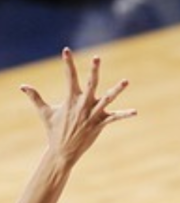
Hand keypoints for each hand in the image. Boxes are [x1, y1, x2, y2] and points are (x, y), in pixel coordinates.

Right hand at [21, 47, 135, 168]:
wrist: (63, 151)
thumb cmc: (54, 131)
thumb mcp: (44, 113)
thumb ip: (35, 98)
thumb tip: (22, 86)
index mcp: (70, 100)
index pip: (69, 77)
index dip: (68, 64)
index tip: (66, 50)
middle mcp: (82, 105)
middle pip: (90, 84)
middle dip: (93, 71)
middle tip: (97, 57)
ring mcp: (92, 115)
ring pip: (107, 99)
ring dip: (117, 90)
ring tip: (126, 80)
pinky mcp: (100, 124)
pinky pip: (115, 118)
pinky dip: (125, 115)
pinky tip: (135, 112)